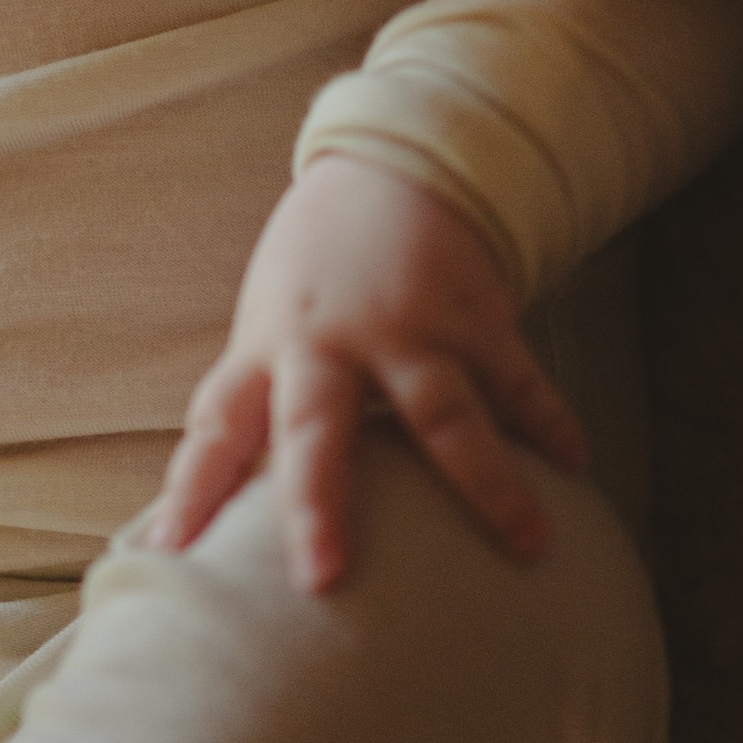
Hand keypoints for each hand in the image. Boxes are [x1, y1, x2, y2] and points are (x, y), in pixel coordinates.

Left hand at [144, 155, 588, 590]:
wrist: (389, 168)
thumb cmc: (316, 273)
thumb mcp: (269, 326)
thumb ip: (257, 408)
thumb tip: (216, 514)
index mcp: (268, 348)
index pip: (217, 426)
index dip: (191, 488)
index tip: (169, 548)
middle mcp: (329, 342)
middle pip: (317, 426)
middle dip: (316, 502)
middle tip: (323, 574)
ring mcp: (407, 327)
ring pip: (445, 413)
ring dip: (490, 483)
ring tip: (530, 544)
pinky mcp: (473, 312)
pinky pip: (516, 378)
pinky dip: (548, 421)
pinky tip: (573, 463)